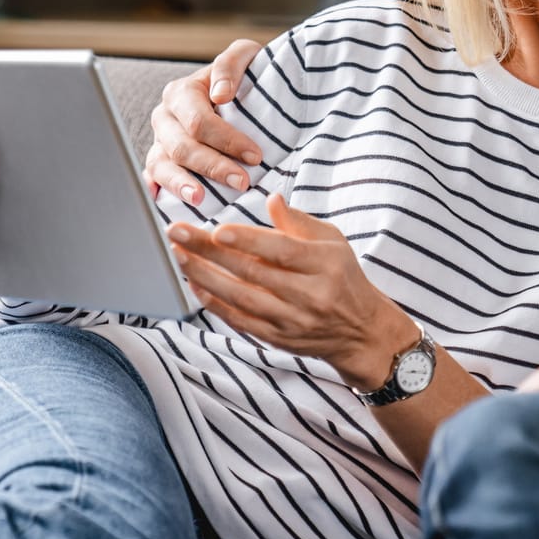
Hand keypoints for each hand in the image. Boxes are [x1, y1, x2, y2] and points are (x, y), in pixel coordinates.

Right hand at [144, 38, 264, 204]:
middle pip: (181, 147)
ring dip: (180, 184)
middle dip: (212, 166)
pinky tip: (163, 205)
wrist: (240, 94)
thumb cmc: (244, 77)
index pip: (199, 121)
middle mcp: (165, 118)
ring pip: (161, 166)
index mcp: (181, 93)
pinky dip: (155, 192)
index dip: (226, 140)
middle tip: (241, 182)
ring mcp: (159, 143)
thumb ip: (231, 64)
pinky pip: (152, 179)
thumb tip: (220, 93)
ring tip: (200, 199)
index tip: (255, 156)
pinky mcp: (160, 164)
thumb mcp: (245, 57)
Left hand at [167, 192, 418, 388]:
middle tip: (178, 233)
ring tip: (178, 255)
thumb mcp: (333, 241)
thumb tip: (271, 199)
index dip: (249, 241)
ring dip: (204, 276)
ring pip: (241, 298)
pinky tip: (195, 284)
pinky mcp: (278, 338)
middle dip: (210, 252)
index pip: (282, 251)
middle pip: (253, 272)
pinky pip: (239, 320)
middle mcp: (309, 294)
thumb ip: (298, 222)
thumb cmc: (343, 276)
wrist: (360, 331)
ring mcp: (292, 319)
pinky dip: (214, 303)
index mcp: (324, 264)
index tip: (217, 230)